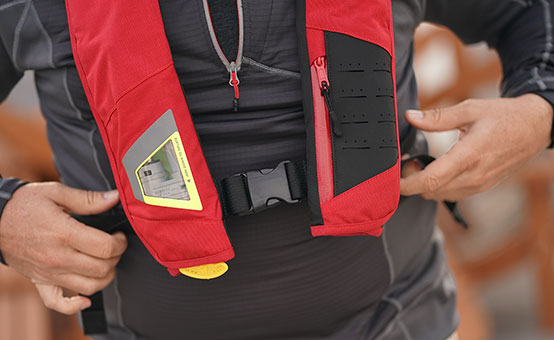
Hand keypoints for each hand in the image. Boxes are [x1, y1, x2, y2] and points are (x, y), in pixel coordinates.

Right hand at [0, 182, 126, 313]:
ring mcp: (48, 273)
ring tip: (105, 263)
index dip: (120, 243)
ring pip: (89, 287)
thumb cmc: (24, 205)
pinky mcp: (40, 281)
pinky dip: (75, 306)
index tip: (120, 237)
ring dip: (105, 277)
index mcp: (63, 233)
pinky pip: (58, 303)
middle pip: (101, 268)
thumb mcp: (56, 193)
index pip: (104, 247)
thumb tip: (114, 198)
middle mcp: (57, 257)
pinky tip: (86, 298)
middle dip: (115, 257)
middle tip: (114, 247)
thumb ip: (88, 199)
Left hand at [400, 94, 552, 200]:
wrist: (535, 128)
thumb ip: (438, 116)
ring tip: (421, 164)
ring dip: (424, 185)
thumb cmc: (504, 116)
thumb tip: (410, 117)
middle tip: (407, 162)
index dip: (406, 184)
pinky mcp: (482, 187)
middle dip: (412, 181)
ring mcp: (480, 185)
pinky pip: (452, 194)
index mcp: (469, 155)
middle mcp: (475, 175)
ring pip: (440, 195)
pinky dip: (438, 187)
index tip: (391, 179)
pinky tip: (437, 169)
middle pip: (430, 191)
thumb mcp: (470, 109)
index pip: (430, 180)